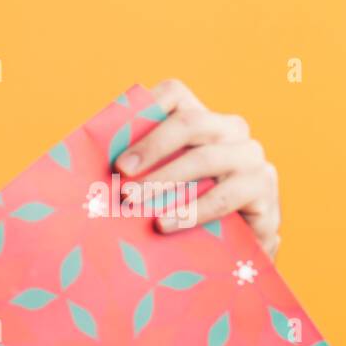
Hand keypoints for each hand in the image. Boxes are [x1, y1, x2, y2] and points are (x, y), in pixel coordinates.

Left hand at [114, 78, 281, 261]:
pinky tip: (165, 224)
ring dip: (165, 181)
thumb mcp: (157, 186)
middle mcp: (230, 130)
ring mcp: (250, 157)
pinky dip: (192, 210)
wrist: (230, 251)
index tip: (117, 147)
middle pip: (191, 122)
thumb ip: (134, 170)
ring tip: (135, 205)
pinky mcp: (263, 188)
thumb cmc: (180, 211)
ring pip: (207, 158)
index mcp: (200, 120)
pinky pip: (228, 194)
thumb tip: (81, 170)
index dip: (145, 109)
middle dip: (151, 148)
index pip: (175, 93)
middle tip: (120, 177)